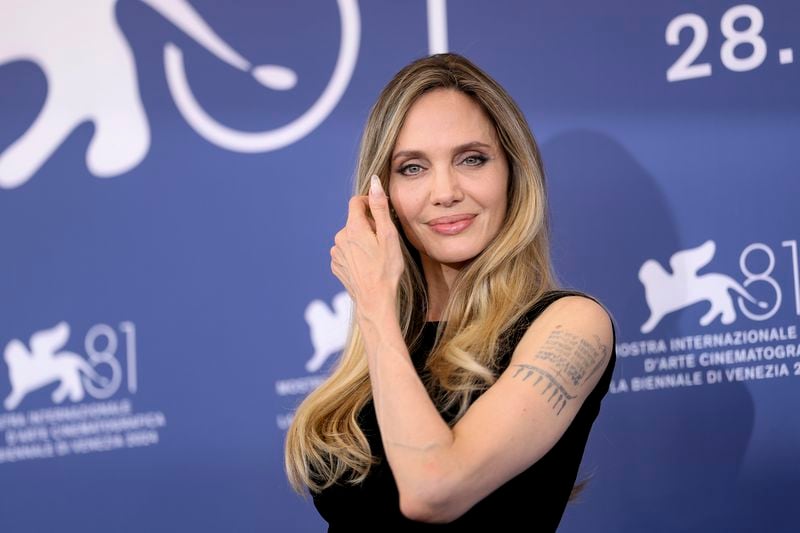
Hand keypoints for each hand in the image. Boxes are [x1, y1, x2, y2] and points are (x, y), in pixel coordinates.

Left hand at [330, 175, 404, 319]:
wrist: (375, 301)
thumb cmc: (386, 270)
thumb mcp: (388, 236)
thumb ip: (380, 208)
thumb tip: (375, 183)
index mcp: (353, 228)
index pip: (356, 202)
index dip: (369, 203)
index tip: (381, 213)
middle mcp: (339, 238)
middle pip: (354, 220)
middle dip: (368, 225)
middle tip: (384, 241)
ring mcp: (336, 253)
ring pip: (350, 237)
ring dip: (362, 240)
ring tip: (376, 256)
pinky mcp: (336, 266)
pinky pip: (346, 252)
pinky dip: (356, 254)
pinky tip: (367, 266)